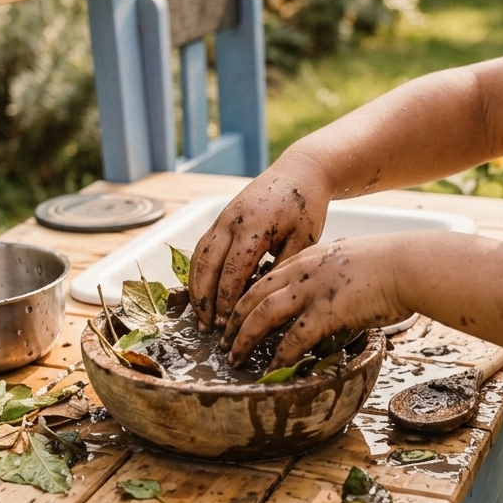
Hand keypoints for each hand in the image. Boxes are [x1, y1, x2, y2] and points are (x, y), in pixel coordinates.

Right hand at [188, 152, 332, 329]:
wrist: (299, 172)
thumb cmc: (306, 207)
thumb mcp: (304, 240)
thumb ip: (284, 268)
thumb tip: (266, 302)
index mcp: (254, 226)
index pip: (233, 271)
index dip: (227, 300)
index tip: (227, 325)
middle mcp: (230, 222)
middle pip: (207, 266)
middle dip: (205, 300)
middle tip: (207, 329)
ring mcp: (221, 219)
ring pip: (198, 258)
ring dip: (196, 289)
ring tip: (200, 317)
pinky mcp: (219, 220)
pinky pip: (201, 249)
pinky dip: (198, 274)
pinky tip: (202, 294)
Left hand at [221, 234, 414, 368]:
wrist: (410, 266)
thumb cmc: (390, 265)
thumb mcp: (349, 260)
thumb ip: (330, 275)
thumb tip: (327, 293)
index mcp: (307, 257)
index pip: (262, 278)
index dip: (242, 299)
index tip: (232, 317)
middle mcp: (302, 271)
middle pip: (252, 296)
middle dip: (232, 321)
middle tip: (222, 341)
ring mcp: (312, 291)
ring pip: (262, 315)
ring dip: (244, 339)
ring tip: (233, 358)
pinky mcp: (327, 312)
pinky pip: (293, 339)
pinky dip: (278, 357)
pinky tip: (271, 370)